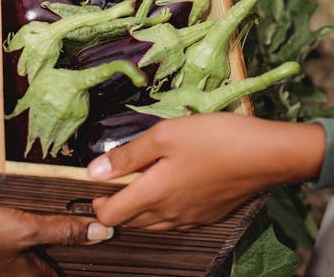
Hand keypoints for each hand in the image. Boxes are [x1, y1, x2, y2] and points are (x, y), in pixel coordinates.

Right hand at [0, 205, 113, 275]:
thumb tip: (102, 232)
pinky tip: (27, 211)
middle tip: (86, 224)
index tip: (101, 242)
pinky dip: (26, 228)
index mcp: (31, 275)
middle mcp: (17, 273)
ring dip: (47, 235)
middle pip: (49, 262)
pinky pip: (17, 241)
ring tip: (62, 215)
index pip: (64, 275)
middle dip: (66, 244)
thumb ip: (62, 230)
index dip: (84, 259)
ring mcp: (1, 262)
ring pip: (33, 251)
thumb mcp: (25, 229)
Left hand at [85, 114, 324, 230]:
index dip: (97, 203)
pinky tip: (171, 184)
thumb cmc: (214, 139)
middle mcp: (170, 214)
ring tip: (141, 179)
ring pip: (152, 223)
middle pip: (130, 222)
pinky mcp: (208, 216)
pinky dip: (163, 209)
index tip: (96, 184)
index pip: (112, 215)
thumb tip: (94, 171)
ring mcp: (191, 218)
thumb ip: (128, 155)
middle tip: (117, 177)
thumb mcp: (165, 135)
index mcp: (155, 194)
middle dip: (116, 205)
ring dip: (139, 208)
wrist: (264, 155)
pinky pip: (175, 221)